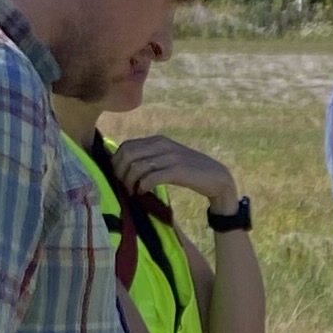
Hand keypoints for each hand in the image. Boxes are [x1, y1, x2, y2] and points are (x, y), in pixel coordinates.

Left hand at [108, 132, 239, 217]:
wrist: (216, 177)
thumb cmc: (189, 171)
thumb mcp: (168, 158)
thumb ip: (150, 157)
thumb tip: (125, 166)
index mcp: (158, 140)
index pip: (126, 146)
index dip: (117, 163)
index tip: (119, 177)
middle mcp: (163, 145)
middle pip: (128, 155)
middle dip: (120, 172)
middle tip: (124, 186)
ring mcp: (170, 157)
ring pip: (137, 166)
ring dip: (130, 182)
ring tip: (133, 191)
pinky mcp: (177, 171)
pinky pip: (151, 177)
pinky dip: (142, 186)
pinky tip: (143, 192)